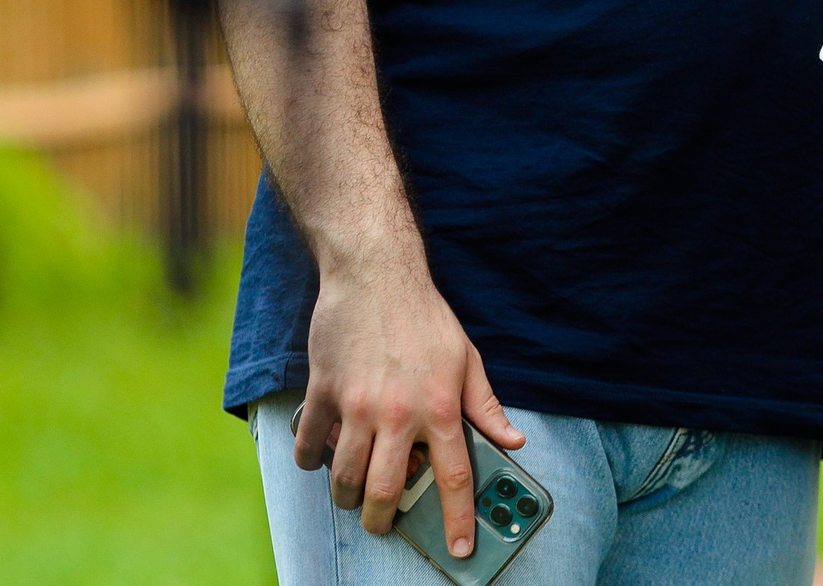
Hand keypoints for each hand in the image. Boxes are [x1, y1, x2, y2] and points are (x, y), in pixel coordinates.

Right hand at [296, 257, 525, 555]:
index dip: (457, 521)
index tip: (458, 550)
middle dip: (383, 521)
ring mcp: (357, 405)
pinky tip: (318, 459)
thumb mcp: (467, 358)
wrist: (375, 273)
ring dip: (347, 497)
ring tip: (351, 497)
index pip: (453, 478)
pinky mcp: (324, 391)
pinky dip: (310, 461)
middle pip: (386, 491)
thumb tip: (513, 439)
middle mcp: (398, 413)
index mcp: (440, 408)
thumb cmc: (425, 316)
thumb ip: (487, 406)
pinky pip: (309, 444)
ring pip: (345, 477)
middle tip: (383, 523)